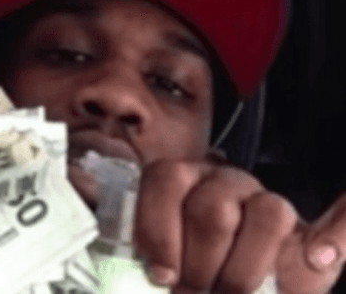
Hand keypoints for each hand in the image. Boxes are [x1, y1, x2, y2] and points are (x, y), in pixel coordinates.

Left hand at [134, 160, 345, 293]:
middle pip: (211, 209)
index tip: (162, 275)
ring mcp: (263, 200)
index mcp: (179, 181)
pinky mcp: (302, 229)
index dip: (159, 231)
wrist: (230, 288)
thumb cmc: (188, 272)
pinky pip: (321, 228)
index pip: (165, 180)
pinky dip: (311, 251)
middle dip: (199, 265)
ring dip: (240, 273)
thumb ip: (151, 258)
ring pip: (263, 215)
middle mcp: (221, 182)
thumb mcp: (162, 261)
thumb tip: (142, 273)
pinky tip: (302, 270)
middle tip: (192, 293)